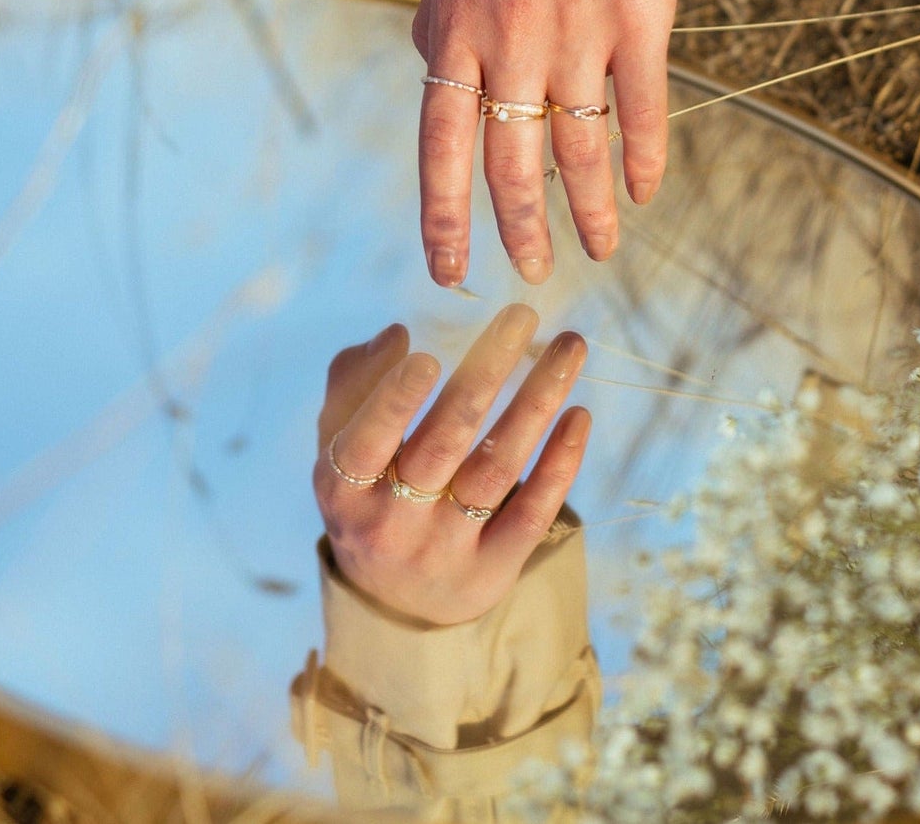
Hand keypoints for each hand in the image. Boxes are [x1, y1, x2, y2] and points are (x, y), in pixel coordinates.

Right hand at [313, 304, 590, 625]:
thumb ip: (355, 382)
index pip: (366, 443)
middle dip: (485, 376)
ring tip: (569, 348)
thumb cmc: (370, 492)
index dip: (394, 401)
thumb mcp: (341, 445)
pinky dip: (559, 463)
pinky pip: (532, 512)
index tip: (428, 355)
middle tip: (522, 317)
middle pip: (444, 445)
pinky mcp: (493, 569)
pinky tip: (578, 414)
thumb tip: (397, 335)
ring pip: (497, 470)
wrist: (395, 602)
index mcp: (344, 490)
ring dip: (537, 402)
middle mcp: (393, 524)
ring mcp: (446, 550)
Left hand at [413, 0, 684, 287]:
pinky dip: (644, 161)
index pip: (442, 147)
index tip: (448, 267)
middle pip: (513, 166)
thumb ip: (438, 28)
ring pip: (582, 152)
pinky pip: (642, 111)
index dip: (445, 217)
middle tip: (534, 270)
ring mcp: (578, 33)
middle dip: (522, 232)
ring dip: (592, 213)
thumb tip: (433, 80)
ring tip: (599, 248)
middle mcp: (512, 42)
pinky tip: (645, 192)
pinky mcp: (639, 21)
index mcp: (456, 31)